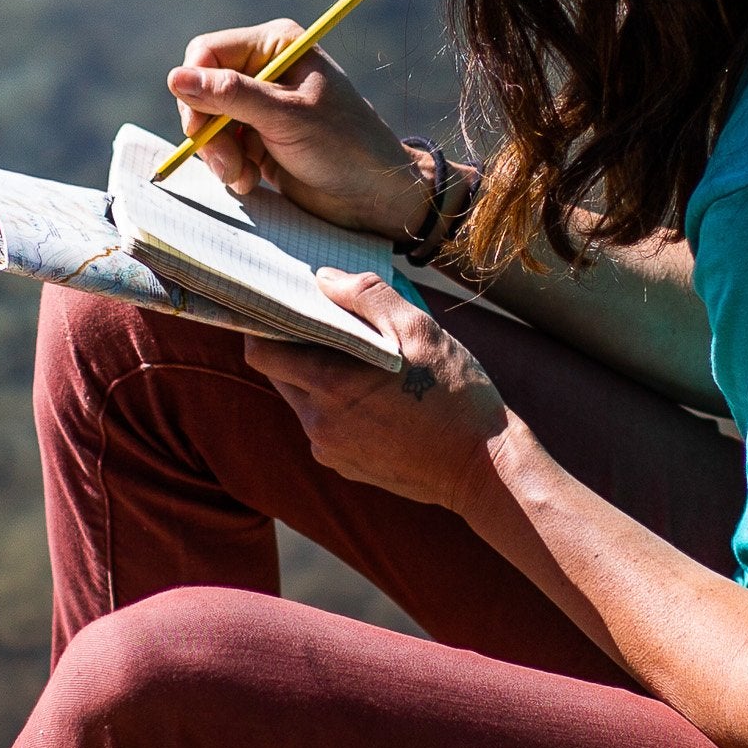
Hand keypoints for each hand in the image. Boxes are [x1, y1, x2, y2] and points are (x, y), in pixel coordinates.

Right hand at [168, 21, 432, 237]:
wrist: (374, 195)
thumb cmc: (343, 147)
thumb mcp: (287, 118)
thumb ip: (231, 96)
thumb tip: (175, 77)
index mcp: (276, 46)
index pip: (207, 53)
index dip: (195, 88)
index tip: (199, 127)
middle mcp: (264, 69)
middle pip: (201, 90)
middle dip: (207, 130)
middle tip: (226, 164)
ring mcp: (259, 105)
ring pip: (207, 122)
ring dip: (218, 154)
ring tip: (243, 177)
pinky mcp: (258, 137)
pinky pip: (221, 146)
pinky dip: (229, 166)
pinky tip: (251, 181)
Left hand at [244, 275, 509, 514]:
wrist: (485, 469)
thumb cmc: (458, 395)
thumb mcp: (421, 330)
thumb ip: (368, 296)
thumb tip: (323, 279)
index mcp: (331, 384)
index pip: (262, 351)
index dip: (264, 324)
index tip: (286, 304)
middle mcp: (319, 422)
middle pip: (280, 374)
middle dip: (295, 347)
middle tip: (329, 324)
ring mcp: (330, 448)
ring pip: (304, 400)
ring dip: (321, 377)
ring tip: (364, 362)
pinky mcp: (346, 466)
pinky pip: (326, 427)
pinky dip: (339, 407)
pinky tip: (379, 399)